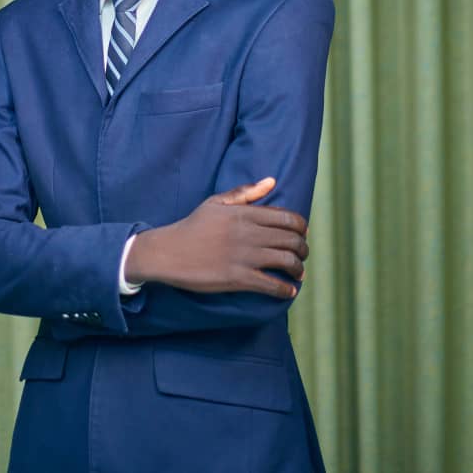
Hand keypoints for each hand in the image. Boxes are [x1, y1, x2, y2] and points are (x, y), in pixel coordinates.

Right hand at [125, 177, 308, 298]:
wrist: (169, 252)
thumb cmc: (193, 226)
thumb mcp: (216, 202)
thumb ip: (245, 192)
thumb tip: (272, 181)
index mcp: (245, 213)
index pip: (288, 217)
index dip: (301, 227)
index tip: (302, 234)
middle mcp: (248, 234)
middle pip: (291, 240)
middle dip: (303, 249)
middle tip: (302, 255)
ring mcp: (244, 256)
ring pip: (286, 262)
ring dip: (298, 269)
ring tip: (298, 273)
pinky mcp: (237, 278)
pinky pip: (271, 285)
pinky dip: (285, 290)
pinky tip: (288, 291)